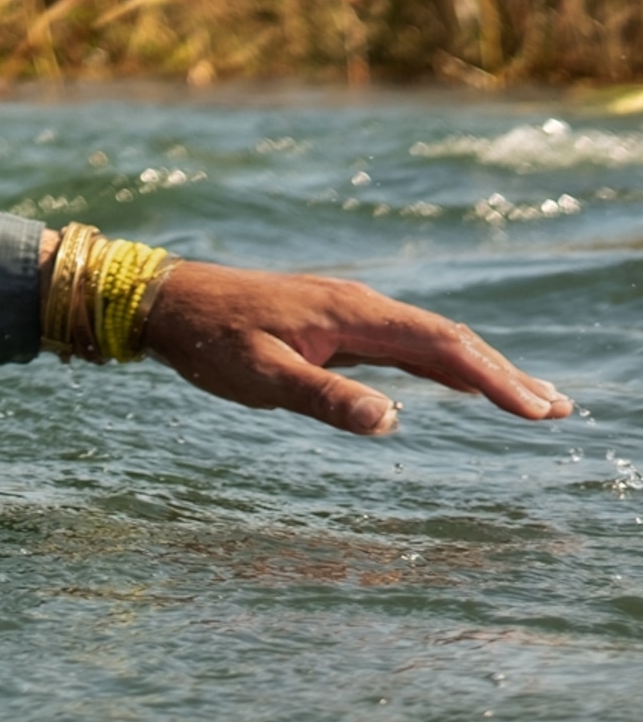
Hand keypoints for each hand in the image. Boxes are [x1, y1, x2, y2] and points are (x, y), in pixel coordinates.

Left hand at [139, 259, 572, 434]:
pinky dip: (441, 366)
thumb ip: (324, 398)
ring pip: (429, 341)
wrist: (165, 300)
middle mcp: (360, 306)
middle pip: (449, 340)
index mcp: (352, 314)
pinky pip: (402, 345)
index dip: (494, 379)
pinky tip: (458, 386)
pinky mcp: (333, 325)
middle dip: (504, 374)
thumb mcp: (261, 377)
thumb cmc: (208, 340)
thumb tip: (391, 421)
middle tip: (557, 410)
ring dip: (480, 370)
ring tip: (528, 400)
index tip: (537, 412)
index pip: (442, 345)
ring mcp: (348, 314)